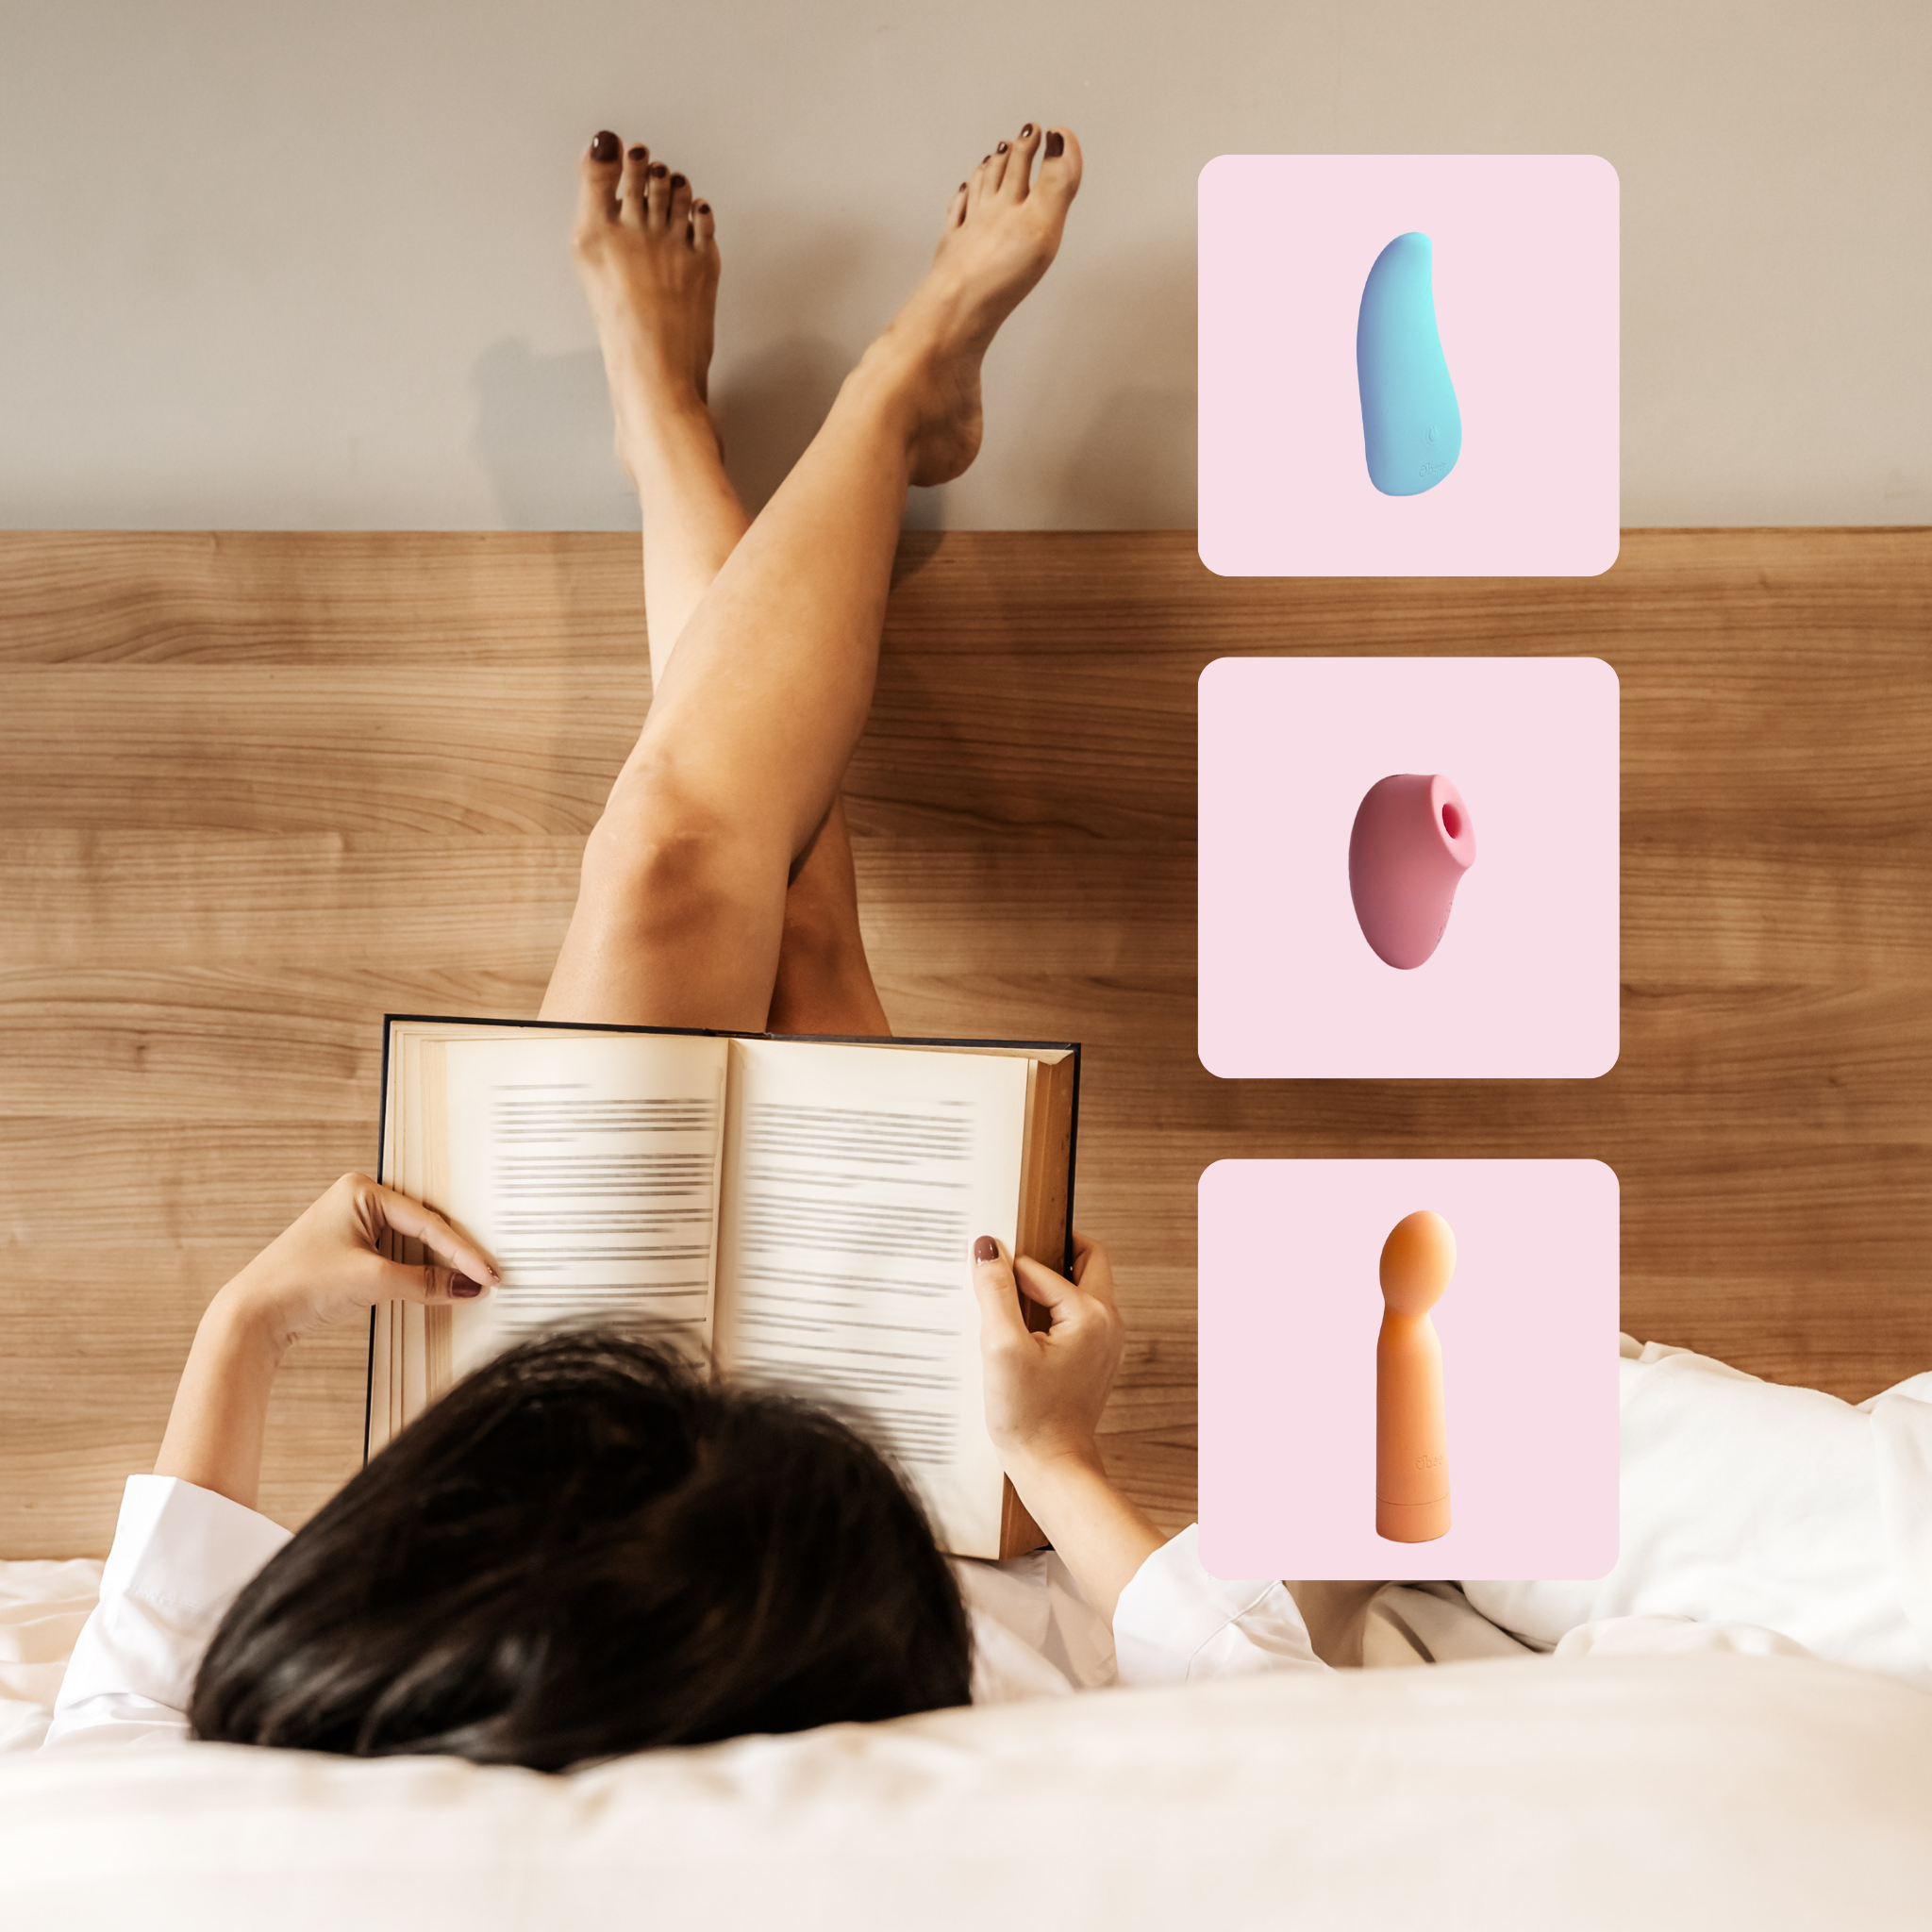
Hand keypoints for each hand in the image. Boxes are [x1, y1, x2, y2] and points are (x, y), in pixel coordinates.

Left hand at [218, 1172, 499, 1357]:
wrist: (252, 1316)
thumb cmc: (298, 1284)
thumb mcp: (372, 1281)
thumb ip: (425, 1283)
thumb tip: (466, 1287)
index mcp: (361, 1190)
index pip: (427, 1223)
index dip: (461, 1252)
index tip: (487, 1273)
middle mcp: (359, 1201)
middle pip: (424, 1229)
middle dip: (455, 1255)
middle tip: (487, 1277)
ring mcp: (355, 1227)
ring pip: (413, 1245)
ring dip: (438, 1267)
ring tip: (470, 1284)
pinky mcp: (352, 1253)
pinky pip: (398, 1259)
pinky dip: (419, 1275)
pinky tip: (439, 1288)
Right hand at [969, 1231, 1123, 1474]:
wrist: (1051, 1465)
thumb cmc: (1030, 1417)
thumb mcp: (1001, 1348)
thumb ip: (995, 1292)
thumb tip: (988, 1249)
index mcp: (1091, 1313)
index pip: (1040, 1266)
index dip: (1007, 1271)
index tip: (984, 1284)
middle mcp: (1108, 1321)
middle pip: (1083, 1259)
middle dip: (1045, 1257)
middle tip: (1009, 1270)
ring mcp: (1105, 1339)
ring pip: (1079, 1286)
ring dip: (1046, 1286)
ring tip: (1011, 1308)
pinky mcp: (1094, 1355)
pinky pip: (1075, 1314)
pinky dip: (1050, 1312)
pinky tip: (1021, 1335)